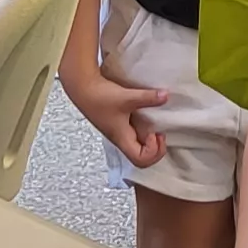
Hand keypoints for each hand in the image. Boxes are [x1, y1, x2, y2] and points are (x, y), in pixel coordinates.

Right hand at [59, 41, 170, 166]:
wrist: (82, 87)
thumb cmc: (99, 96)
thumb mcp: (127, 97)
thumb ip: (148, 97)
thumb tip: (165, 96)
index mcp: (122, 138)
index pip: (141, 160)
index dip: (153, 152)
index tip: (155, 134)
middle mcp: (120, 139)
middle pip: (141, 158)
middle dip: (155, 149)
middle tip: (159, 133)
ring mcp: (118, 132)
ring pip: (137, 147)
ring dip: (149, 140)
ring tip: (153, 126)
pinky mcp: (117, 124)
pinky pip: (133, 135)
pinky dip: (143, 131)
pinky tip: (145, 117)